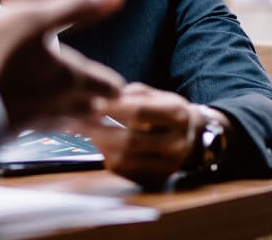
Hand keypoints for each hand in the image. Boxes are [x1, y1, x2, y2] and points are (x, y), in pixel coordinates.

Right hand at [0, 0, 127, 130]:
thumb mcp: (34, 18)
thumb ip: (76, 8)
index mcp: (67, 76)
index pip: (102, 83)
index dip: (113, 83)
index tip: (122, 87)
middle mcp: (54, 103)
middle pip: (86, 108)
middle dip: (97, 103)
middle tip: (107, 104)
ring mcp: (29, 120)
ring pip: (62, 120)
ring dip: (75, 117)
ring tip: (81, 116)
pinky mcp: (5, 129)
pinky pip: (33, 126)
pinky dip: (41, 121)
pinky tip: (32, 119)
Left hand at [84, 83, 230, 188]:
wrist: (192, 138)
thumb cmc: (167, 112)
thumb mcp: (158, 95)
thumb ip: (133, 94)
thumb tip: (105, 97)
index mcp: (177, 116)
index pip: (140, 112)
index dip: (112, 108)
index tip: (91, 103)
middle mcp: (176, 143)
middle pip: (130, 140)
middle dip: (100, 130)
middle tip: (79, 121)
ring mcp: (168, 165)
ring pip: (124, 159)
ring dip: (100, 145)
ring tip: (86, 132)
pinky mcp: (157, 179)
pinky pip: (124, 171)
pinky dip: (107, 156)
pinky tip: (101, 145)